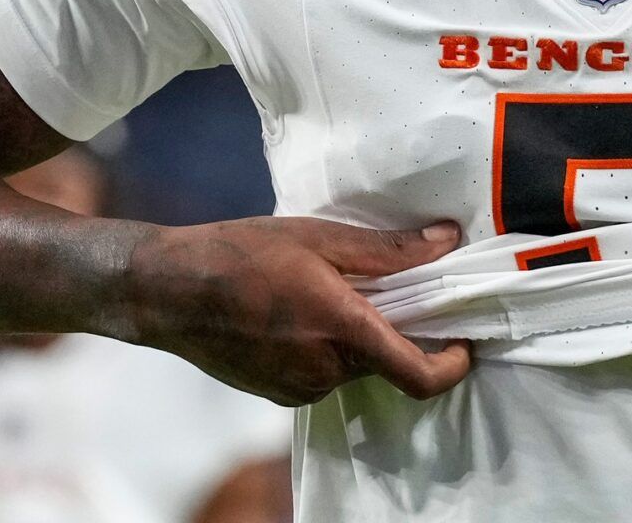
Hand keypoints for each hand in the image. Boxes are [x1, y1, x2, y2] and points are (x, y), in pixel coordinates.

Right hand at [118, 215, 470, 405]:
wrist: (165, 291)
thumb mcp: (319, 237)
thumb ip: (389, 249)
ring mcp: (299, 389)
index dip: (454, 365)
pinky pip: (324, 374)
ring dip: (359, 337)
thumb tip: (446, 241)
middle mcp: (325, 371)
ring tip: (330, 290)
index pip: (419, 375)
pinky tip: (302, 310)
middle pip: (387, 362)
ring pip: (355, 367)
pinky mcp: (277, 394)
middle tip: (388, 284)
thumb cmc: (240, 254)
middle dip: (398, 330)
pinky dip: (330, 348)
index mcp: (343, 332)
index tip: (466, 342)